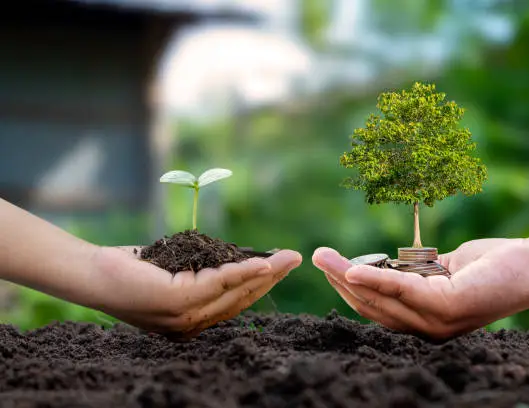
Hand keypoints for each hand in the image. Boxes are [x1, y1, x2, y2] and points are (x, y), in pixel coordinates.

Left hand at [91, 246, 301, 338]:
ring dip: (267, 272)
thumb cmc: (131, 270)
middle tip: (295, 259)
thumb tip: (233, 258)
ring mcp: (187, 316)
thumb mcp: (176, 270)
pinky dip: (245, 271)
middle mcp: (193, 324)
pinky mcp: (180, 301)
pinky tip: (264, 262)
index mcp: (194, 320)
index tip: (281, 267)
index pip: (236, 301)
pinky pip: (221, 282)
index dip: (262, 284)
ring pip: (237, 290)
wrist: (94, 274)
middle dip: (272, 278)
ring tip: (288, 258)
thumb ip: (202, 271)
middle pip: (243, 298)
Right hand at [313, 239, 528, 339]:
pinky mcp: (446, 308)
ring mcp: (436, 323)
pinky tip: (351, 270)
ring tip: (323, 258)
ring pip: (380, 300)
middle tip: (316, 258)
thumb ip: (414, 275)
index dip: (349, 290)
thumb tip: (384, 265)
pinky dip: (374, 279)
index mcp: (423, 322)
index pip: (377, 310)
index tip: (328, 268)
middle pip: (372, 307)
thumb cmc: (489, 266)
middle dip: (339, 281)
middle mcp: (427, 330)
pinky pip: (401, 290)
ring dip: (347, 277)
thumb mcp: (443, 270)